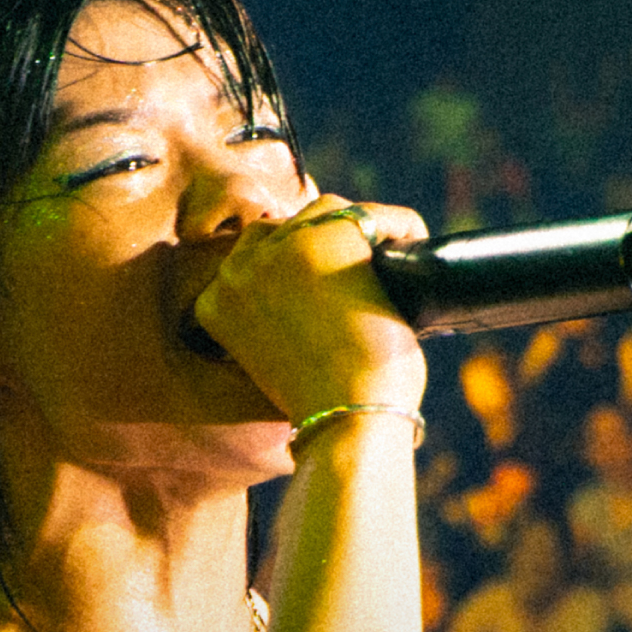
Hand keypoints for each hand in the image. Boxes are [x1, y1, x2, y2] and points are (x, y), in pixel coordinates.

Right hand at [192, 196, 430, 421]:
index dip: (296, 264)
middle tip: (362, 273)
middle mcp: (237, 268)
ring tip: (390, 262)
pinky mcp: (330, 238)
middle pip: (287, 227)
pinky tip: (417, 250)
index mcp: (215, 301)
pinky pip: (376, 215)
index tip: (327, 286)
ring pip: (327, 213)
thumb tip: (325, 287)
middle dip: (323, 241)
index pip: (255, 254)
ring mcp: (281, 249)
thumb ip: (280, 317)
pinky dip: (403, 228)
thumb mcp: (277, 359)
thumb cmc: (325, 407)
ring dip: (360, 233)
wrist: (347, 418)